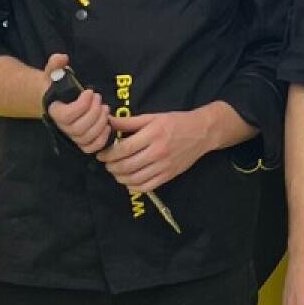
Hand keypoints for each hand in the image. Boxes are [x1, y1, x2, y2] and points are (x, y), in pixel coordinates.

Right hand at [43, 53, 110, 153]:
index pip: (67, 115)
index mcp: (54, 111)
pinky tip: (107, 125)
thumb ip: (56, 64)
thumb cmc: (57, 85)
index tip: (89, 92)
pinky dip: (102, 139)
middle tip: (99, 99)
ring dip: (100, 123)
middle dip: (94, 113)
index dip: (82, 105)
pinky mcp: (81, 141)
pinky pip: (90, 148)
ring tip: (104, 108)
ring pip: (86, 138)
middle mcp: (61, 127)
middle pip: (79, 129)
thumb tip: (62, 58)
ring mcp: (72, 136)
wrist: (56, 98)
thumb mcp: (54, 72)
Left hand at [97, 109, 214, 194]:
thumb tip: (107, 122)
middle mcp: (158, 152)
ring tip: (116, 172)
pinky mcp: (169, 175)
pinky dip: (134, 187)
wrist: (202, 132)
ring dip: (120, 178)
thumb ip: (129, 122)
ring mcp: (164, 166)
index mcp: (152, 135)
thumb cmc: (175, 122)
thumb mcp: (152, 117)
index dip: (108, 154)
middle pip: (126, 166)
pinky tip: (129, 181)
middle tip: (107, 164)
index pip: (123, 149)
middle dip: (111, 167)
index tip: (101, 155)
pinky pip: (147, 187)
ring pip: (135, 179)